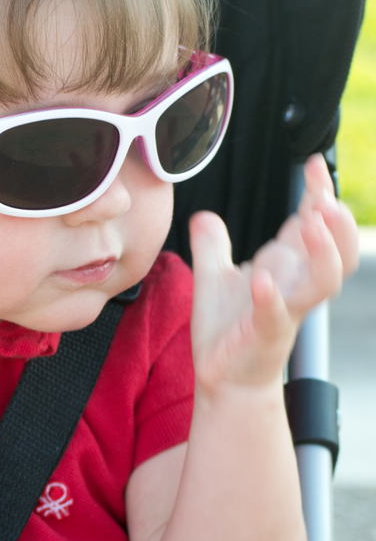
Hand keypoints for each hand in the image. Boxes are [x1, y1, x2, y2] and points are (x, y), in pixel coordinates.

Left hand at [189, 154, 358, 391]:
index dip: (319, 192)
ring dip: (323, 251)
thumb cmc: (227, 330)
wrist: (224, 378)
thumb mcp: (214, 278)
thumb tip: (203, 215)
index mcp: (287, 266)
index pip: (314, 223)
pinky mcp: (265, 333)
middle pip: (337, 248)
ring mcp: (286, 309)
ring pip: (324, 280)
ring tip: (311, 222)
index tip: (314, 162)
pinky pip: (276, 313)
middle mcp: (295, 285)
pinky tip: (263, 279)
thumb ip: (212, 246)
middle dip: (337, 222)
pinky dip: (271, 296)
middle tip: (325, 196)